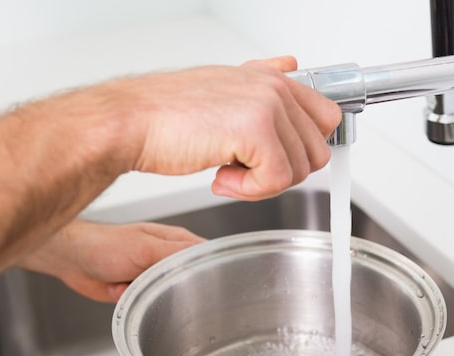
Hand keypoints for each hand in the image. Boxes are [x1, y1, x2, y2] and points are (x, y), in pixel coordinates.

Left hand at [17, 220, 204, 301]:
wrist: (71, 259)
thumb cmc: (103, 244)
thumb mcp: (145, 247)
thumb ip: (175, 254)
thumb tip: (202, 259)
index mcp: (174, 241)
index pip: (204, 256)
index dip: (209, 270)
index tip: (206, 284)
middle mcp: (165, 257)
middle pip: (187, 280)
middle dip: (172, 288)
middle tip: (154, 286)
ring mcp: (151, 275)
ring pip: (166, 295)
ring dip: (146, 295)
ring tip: (128, 284)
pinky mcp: (137, 290)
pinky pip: (146, 304)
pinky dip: (130, 300)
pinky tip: (118, 290)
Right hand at [117, 56, 342, 199]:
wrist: (129, 122)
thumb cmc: (165, 114)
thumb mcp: (222, 88)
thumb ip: (261, 79)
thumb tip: (290, 65)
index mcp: (269, 78)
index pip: (324, 117)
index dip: (301, 150)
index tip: (272, 161)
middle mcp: (273, 87)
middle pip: (316, 150)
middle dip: (282, 172)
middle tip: (242, 170)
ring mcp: (267, 107)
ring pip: (300, 169)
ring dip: (262, 184)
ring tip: (226, 172)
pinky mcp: (256, 132)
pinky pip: (278, 180)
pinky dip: (249, 191)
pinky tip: (220, 178)